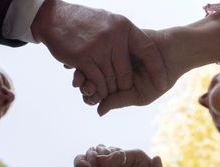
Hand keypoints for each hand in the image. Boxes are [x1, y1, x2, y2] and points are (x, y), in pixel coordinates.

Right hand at [31, 0, 166, 100]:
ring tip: (107, 95)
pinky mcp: (84, 58)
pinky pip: (97, 81)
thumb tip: (137, 51)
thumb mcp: (109, 22)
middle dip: (125, 86)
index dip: (157, 68)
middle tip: (124, 92)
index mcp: (124, 27)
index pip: (148, 50)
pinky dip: (97, 90)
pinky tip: (96, 93)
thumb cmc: (84, 22)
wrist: (55, 17)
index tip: (164, 83)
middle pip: (126, 72)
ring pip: (111, 79)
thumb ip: (122, 36)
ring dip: (109, 90)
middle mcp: (115, 37)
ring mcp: (99, 47)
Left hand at [75, 28, 189, 114]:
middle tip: (84, 87)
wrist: (175, 53)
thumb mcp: (140, 95)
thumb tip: (98, 111)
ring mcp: (111, 56)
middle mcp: (111, 71)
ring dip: (83, 71)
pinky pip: (97, 48)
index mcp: (116, 86)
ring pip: (91, 64)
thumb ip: (119, 101)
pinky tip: (83, 61)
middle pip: (91, 79)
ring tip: (81, 76)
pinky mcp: (112, 42)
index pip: (98, 94)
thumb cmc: (160, 79)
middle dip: (84, 84)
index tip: (89, 98)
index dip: (91, 96)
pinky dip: (87, 55)